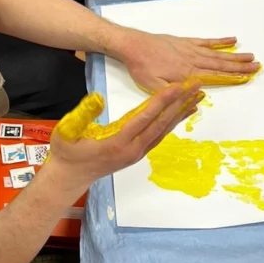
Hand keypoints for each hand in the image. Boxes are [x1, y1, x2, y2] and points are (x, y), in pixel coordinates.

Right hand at [48, 83, 202, 191]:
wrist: (69, 177)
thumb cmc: (66, 152)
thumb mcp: (67, 130)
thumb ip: (82, 114)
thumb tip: (97, 97)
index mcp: (117, 141)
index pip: (145, 117)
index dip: (162, 100)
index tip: (178, 86)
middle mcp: (132, 149)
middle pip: (161, 123)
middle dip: (180, 103)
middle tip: (197, 86)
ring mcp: (136, 153)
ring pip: (163, 130)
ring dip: (180, 113)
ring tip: (197, 98)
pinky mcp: (137, 154)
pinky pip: (159, 136)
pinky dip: (172, 123)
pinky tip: (180, 115)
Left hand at [117, 30, 259, 91]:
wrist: (132, 45)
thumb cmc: (141, 68)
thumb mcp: (153, 86)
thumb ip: (174, 93)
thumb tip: (197, 96)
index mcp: (186, 74)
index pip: (214, 76)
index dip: (232, 77)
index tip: (248, 77)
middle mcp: (192, 60)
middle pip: (220, 64)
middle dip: (240, 66)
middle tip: (258, 66)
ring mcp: (189, 49)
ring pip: (217, 53)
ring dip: (234, 55)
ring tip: (251, 56)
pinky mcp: (184, 42)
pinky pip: (206, 41)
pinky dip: (219, 42)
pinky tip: (232, 40)